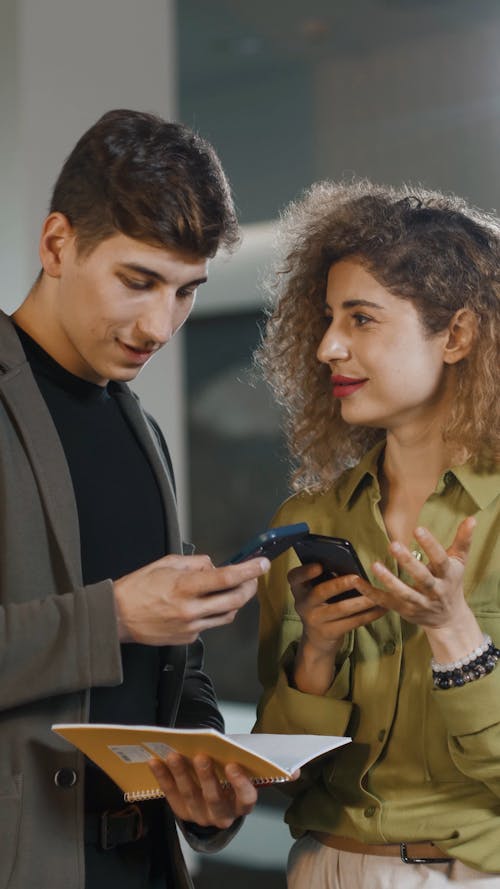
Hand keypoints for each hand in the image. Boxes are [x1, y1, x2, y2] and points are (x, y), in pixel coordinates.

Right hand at [114, 554, 269, 644]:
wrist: (117, 618)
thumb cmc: (137, 588)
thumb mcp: (165, 563)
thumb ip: (194, 563)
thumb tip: (214, 565)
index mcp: (184, 586)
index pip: (226, 577)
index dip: (248, 570)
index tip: (262, 563)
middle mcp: (190, 609)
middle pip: (235, 600)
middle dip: (249, 587)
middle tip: (252, 577)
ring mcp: (191, 626)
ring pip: (228, 615)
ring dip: (235, 601)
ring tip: (231, 589)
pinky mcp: (188, 638)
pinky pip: (211, 624)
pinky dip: (214, 612)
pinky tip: (205, 604)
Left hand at [148, 753, 257, 829]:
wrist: (215, 806)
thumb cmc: (228, 780)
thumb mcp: (235, 775)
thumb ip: (230, 763)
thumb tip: (216, 743)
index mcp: (241, 805)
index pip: (246, 798)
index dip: (240, 783)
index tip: (232, 765)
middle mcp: (222, 815)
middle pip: (214, 798)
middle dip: (206, 776)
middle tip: (201, 757)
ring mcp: (201, 816)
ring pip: (190, 796)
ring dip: (181, 774)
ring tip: (174, 756)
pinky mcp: (183, 813)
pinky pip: (171, 794)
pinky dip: (162, 777)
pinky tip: (155, 762)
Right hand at [289, 562, 385, 653]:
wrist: (316, 639)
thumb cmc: (321, 606)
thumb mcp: (315, 592)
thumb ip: (326, 579)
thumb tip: (351, 566)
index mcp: (299, 589)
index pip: (295, 577)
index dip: (306, 571)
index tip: (319, 566)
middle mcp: (303, 604)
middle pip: (320, 592)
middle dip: (340, 584)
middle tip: (358, 578)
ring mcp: (315, 620)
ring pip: (341, 609)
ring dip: (362, 601)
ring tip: (378, 594)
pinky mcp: (329, 633)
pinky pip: (352, 622)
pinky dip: (368, 614)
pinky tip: (381, 608)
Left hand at [356, 516, 482, 660]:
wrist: (449, 618)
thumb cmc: (451, 582)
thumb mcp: (459, 562)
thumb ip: (463, 540)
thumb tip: (472, 518)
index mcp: (447, 575)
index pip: (440, 559)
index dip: (431, 545)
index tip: (418, 529)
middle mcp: (434, 590)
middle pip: (422, 578)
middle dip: (408, 563)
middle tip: (393, 544)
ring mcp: (418, 603)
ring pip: (404, 593)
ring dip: (389, 580)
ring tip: (375, 565)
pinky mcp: (403, 610)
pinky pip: (385, 602)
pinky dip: (371, 593)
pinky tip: (357, 581)